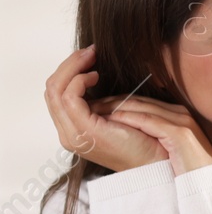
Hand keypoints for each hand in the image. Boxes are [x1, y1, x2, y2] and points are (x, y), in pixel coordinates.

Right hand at [43, 45, 164, 171]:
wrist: (159, 163)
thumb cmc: (146, 139)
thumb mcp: (118, 116)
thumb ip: (103, 102)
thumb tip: (95, 76)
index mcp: (74, 130)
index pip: (56, 95)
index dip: (69, 71)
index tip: (88, 57)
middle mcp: (68, 134)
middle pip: (51, 90)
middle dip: (68, 65)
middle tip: (89, 51)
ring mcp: (74, 134)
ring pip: (56, 90)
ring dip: (73, 67)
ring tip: (91, 57)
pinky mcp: (86, 130)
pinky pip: (70, 97)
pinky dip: (80, 80)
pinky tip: (95, 76)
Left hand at [88, 93, 211, 175]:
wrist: (205, 188)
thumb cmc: (182, 171)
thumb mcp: (163, 146)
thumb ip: (146, 130)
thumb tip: (114, 121)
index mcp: (177, 115)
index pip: (140, 100)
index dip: (112, 101)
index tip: (92, 106)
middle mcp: (180, 114)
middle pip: (138, 100)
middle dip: (108, 102)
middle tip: (85, 107)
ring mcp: (181, 122)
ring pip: (140, 107)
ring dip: (113, 109)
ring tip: (92, 114)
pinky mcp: (180, 133)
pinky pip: (147, 121)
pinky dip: (127, 120)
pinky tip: (109, 123)